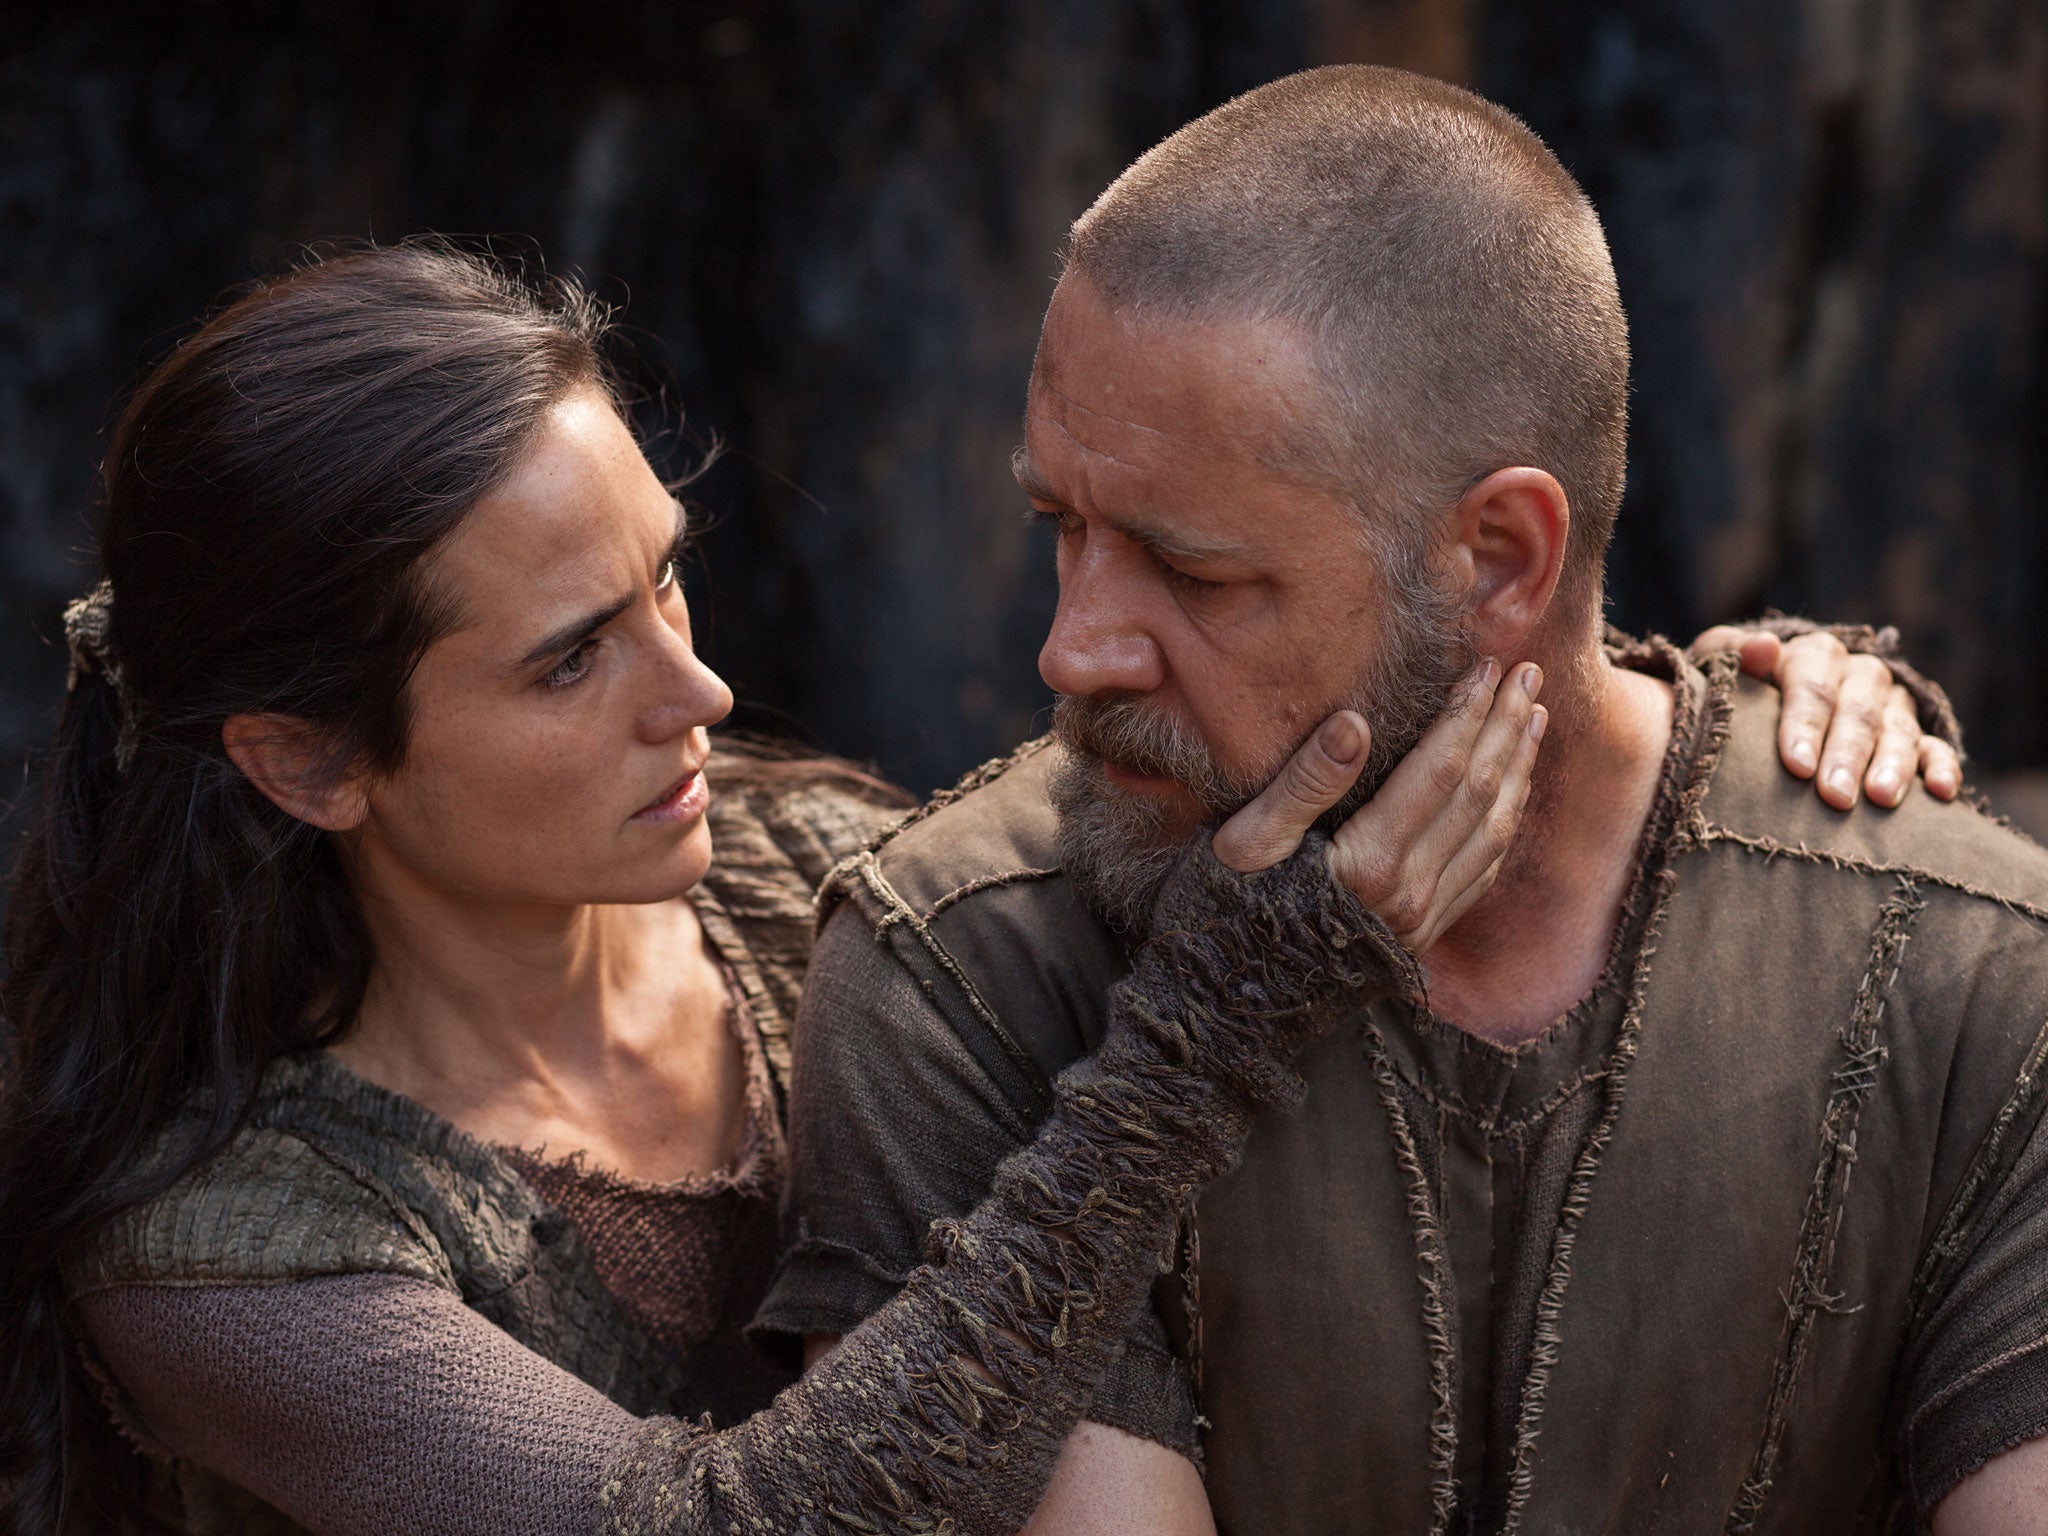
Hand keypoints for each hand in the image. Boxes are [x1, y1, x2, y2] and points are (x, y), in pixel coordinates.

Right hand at [1212, 659, 1542, 950]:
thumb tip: (1355, 723)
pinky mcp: (1421, 937)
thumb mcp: (1245, 841)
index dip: (1466, 714)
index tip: (1486, 668)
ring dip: (1518, 770)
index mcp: (1368, 862)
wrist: (1226, 1004)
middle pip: (1478, 794)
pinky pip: (1482, 872)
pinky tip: (1511, 792)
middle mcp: (1408, 893)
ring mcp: (1421, 920)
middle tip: (1530, 674)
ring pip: (1492, 832)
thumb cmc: (1222, 911)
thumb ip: (1304, 784)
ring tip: (1534, 719)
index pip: (1439, 771)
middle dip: (1506, 728)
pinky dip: (1505, 822)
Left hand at [1690, 625, 1960, 808]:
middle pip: (1858, 712)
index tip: (1795, 765)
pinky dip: (1941, 766)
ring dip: (1893, 764)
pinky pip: (1935, 747)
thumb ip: (1731, 654)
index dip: (1804, 725)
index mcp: (1812, 656)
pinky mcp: (1915, 734)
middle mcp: (1857, 675)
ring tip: (1881, 798)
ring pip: (1899, 730)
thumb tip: (1763, 647)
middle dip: (1847, 755)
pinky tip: (1940, 792)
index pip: (1811, 687)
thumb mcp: (1719, 665)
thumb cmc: (1737, 691)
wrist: (1769, 699)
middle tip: (1835, 796)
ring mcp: (1890, 704)